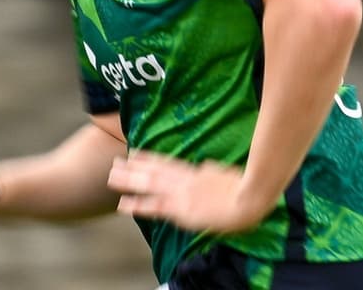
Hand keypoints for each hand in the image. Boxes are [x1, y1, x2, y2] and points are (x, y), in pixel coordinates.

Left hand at [107, 151, 268, 233]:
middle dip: (132, 167)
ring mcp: (181, 193)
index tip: (133, 152)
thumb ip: (210, 171)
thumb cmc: (247, 186)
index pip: (166, 163)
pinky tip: (122, 205)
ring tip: (111, 176)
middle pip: (153, 171)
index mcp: (195, 171)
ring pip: (148, 184)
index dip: (148, 158)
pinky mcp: (182, 209)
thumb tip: (202, 166)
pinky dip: (137, 205)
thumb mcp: (225, 173)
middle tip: (114, 162)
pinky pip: (154, 207)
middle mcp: (184, 179)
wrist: (252, 196)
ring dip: (128, 180)